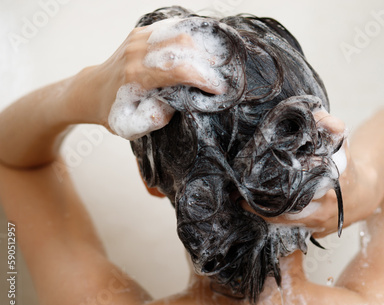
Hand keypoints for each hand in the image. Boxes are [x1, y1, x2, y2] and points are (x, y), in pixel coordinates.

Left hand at [74, 27, 223, 130]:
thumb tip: (180, 101)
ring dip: (200, 47)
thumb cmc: (114, 110)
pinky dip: (189, 38)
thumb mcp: (133, 126)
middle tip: (220, 75)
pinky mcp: (141, 32)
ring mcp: (138, 39)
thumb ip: (157, 117)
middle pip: (183, 45)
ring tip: (212, 64)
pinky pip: (172, 28)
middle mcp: (137, 53)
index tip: (219, 89)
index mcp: (137, 76)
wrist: (93, 91)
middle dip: (206, 60)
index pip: (179, 71)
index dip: (204, 79)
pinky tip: (198, 50)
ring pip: (180, 33)